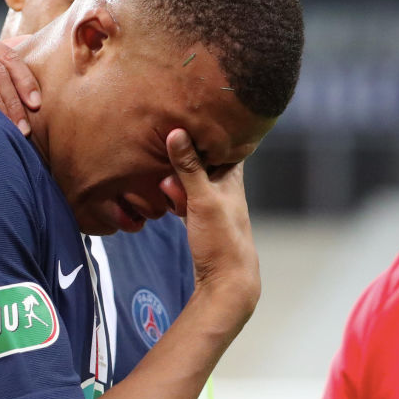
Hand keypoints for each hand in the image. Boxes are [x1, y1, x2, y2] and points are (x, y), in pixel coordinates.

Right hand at [165, 128, 259, 328]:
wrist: (227, 282)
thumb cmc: (222, 240)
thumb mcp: (203, 199)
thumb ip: (189, 167)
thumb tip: (176, 131)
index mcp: (232, 176)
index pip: (226, 141)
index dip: (210, 128)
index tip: (190, 115)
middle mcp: (225, 186)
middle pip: (203, 159)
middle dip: (183, 157)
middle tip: (167, 159)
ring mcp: (214, 203)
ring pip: (192, 180)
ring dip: (177, 179)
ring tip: (166, 186)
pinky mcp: (202, 219)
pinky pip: (185, 198)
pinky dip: (176, 196)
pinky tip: (166, 199)